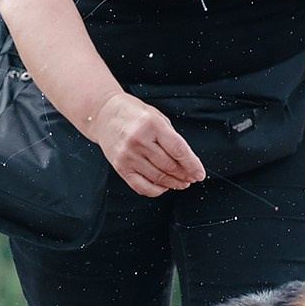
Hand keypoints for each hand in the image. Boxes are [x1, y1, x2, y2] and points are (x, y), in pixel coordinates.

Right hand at [89, 92, 203, 198]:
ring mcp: (128, 155)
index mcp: (152, 125)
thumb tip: (187, 162)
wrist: (104, 115)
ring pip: (158, 178)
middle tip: (192, 178)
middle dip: (185, 175)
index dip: (192, 165)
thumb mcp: (157, 117)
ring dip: (174, 184)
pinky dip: (156, 190)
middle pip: (169, 166)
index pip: (178, 150)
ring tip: (182, 183)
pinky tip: (163, 186)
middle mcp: (139, 140)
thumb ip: (171, 138)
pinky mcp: (120, 167)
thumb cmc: (134, 114)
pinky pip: (141, 186)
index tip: (200, 174)